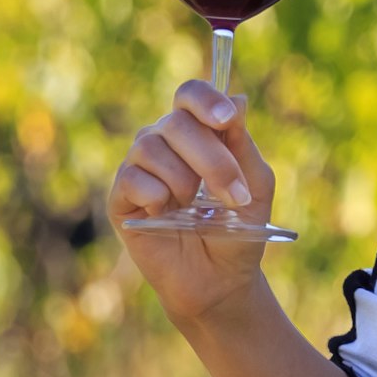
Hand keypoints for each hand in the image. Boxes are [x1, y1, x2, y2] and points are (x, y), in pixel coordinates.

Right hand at [113, 81, 280, 324]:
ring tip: (195, 210)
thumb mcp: (255, 186)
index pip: (190, 96)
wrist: (220, 280)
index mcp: (196, 133)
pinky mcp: (121, 199)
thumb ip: (243, 145)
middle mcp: (163, 142)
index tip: (226, 119)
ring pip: (152, 147)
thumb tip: (238, 98)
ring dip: (185, 182)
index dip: (205, 99)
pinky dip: (157, 196)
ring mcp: (139, 168)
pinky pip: (133, 178)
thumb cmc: (237, 232)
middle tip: (234, 196)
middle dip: (211, 159)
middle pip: (176, 122)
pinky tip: (166, 215)